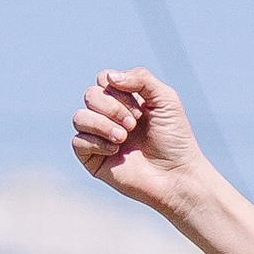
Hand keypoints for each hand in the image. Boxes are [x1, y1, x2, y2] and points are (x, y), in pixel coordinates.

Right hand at [71, 69, 211, 216]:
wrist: (177, 175)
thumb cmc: (175, 139)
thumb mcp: (165, 99)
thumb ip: (141, 78)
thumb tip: (109, 78)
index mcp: (124, 100)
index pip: (104, 79)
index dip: (119, 90)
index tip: (141, 110)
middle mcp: (109, 117)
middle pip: (90, 95)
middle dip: (113, 108)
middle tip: (134, 125)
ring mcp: (99, 137)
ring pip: (79, 118)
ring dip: (103, 125)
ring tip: (124, 138)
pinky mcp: (93, 159)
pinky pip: (77, 142)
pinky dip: (97, 143)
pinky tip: (116, 151)